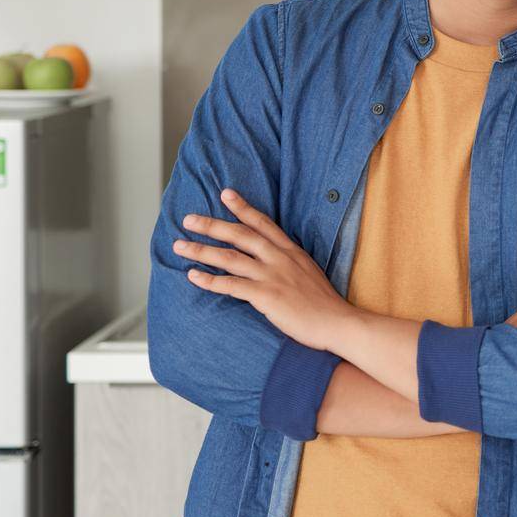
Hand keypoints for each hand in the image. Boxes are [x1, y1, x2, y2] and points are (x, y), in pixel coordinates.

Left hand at [174, 188, 352, 351]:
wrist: (337, 322)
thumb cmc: (323, 303)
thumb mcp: (308, 272)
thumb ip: (289, 262)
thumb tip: (272, 260)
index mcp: (291, 251)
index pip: (263, 223)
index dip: (243, 207)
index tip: (225, 194)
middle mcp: (280, 258)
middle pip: (240, 235)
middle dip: (212, 225)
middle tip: (189, 219)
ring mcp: (273, 276)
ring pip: (230, 258)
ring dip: (201, 250)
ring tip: (180, 246)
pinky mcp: (266, 296)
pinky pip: (230, 285)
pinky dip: (209, 280)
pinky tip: (193, 276)